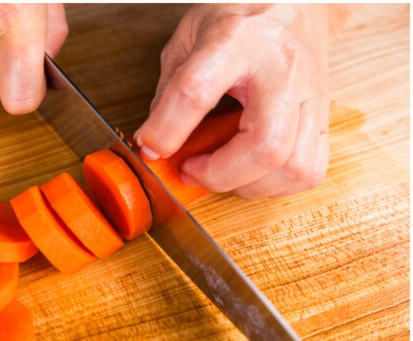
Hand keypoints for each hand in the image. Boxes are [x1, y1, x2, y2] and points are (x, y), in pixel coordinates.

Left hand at [135, 4, 350, 198]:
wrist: (296, 2)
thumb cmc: (237, 18)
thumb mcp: (188, 38)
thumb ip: (169, 91)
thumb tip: (155, 143)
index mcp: (236, 40)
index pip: (196, 91)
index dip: (167, 130)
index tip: (151, 149)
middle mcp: (281, 67)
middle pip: (265, 145)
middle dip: (219, 174)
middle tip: (191, 169)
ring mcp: (310, 94)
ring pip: (293, 166)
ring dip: (248, 185)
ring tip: (221, 172)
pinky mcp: (325, 115)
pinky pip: (311, 170)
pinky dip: (276, 185)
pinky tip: (251, 172)